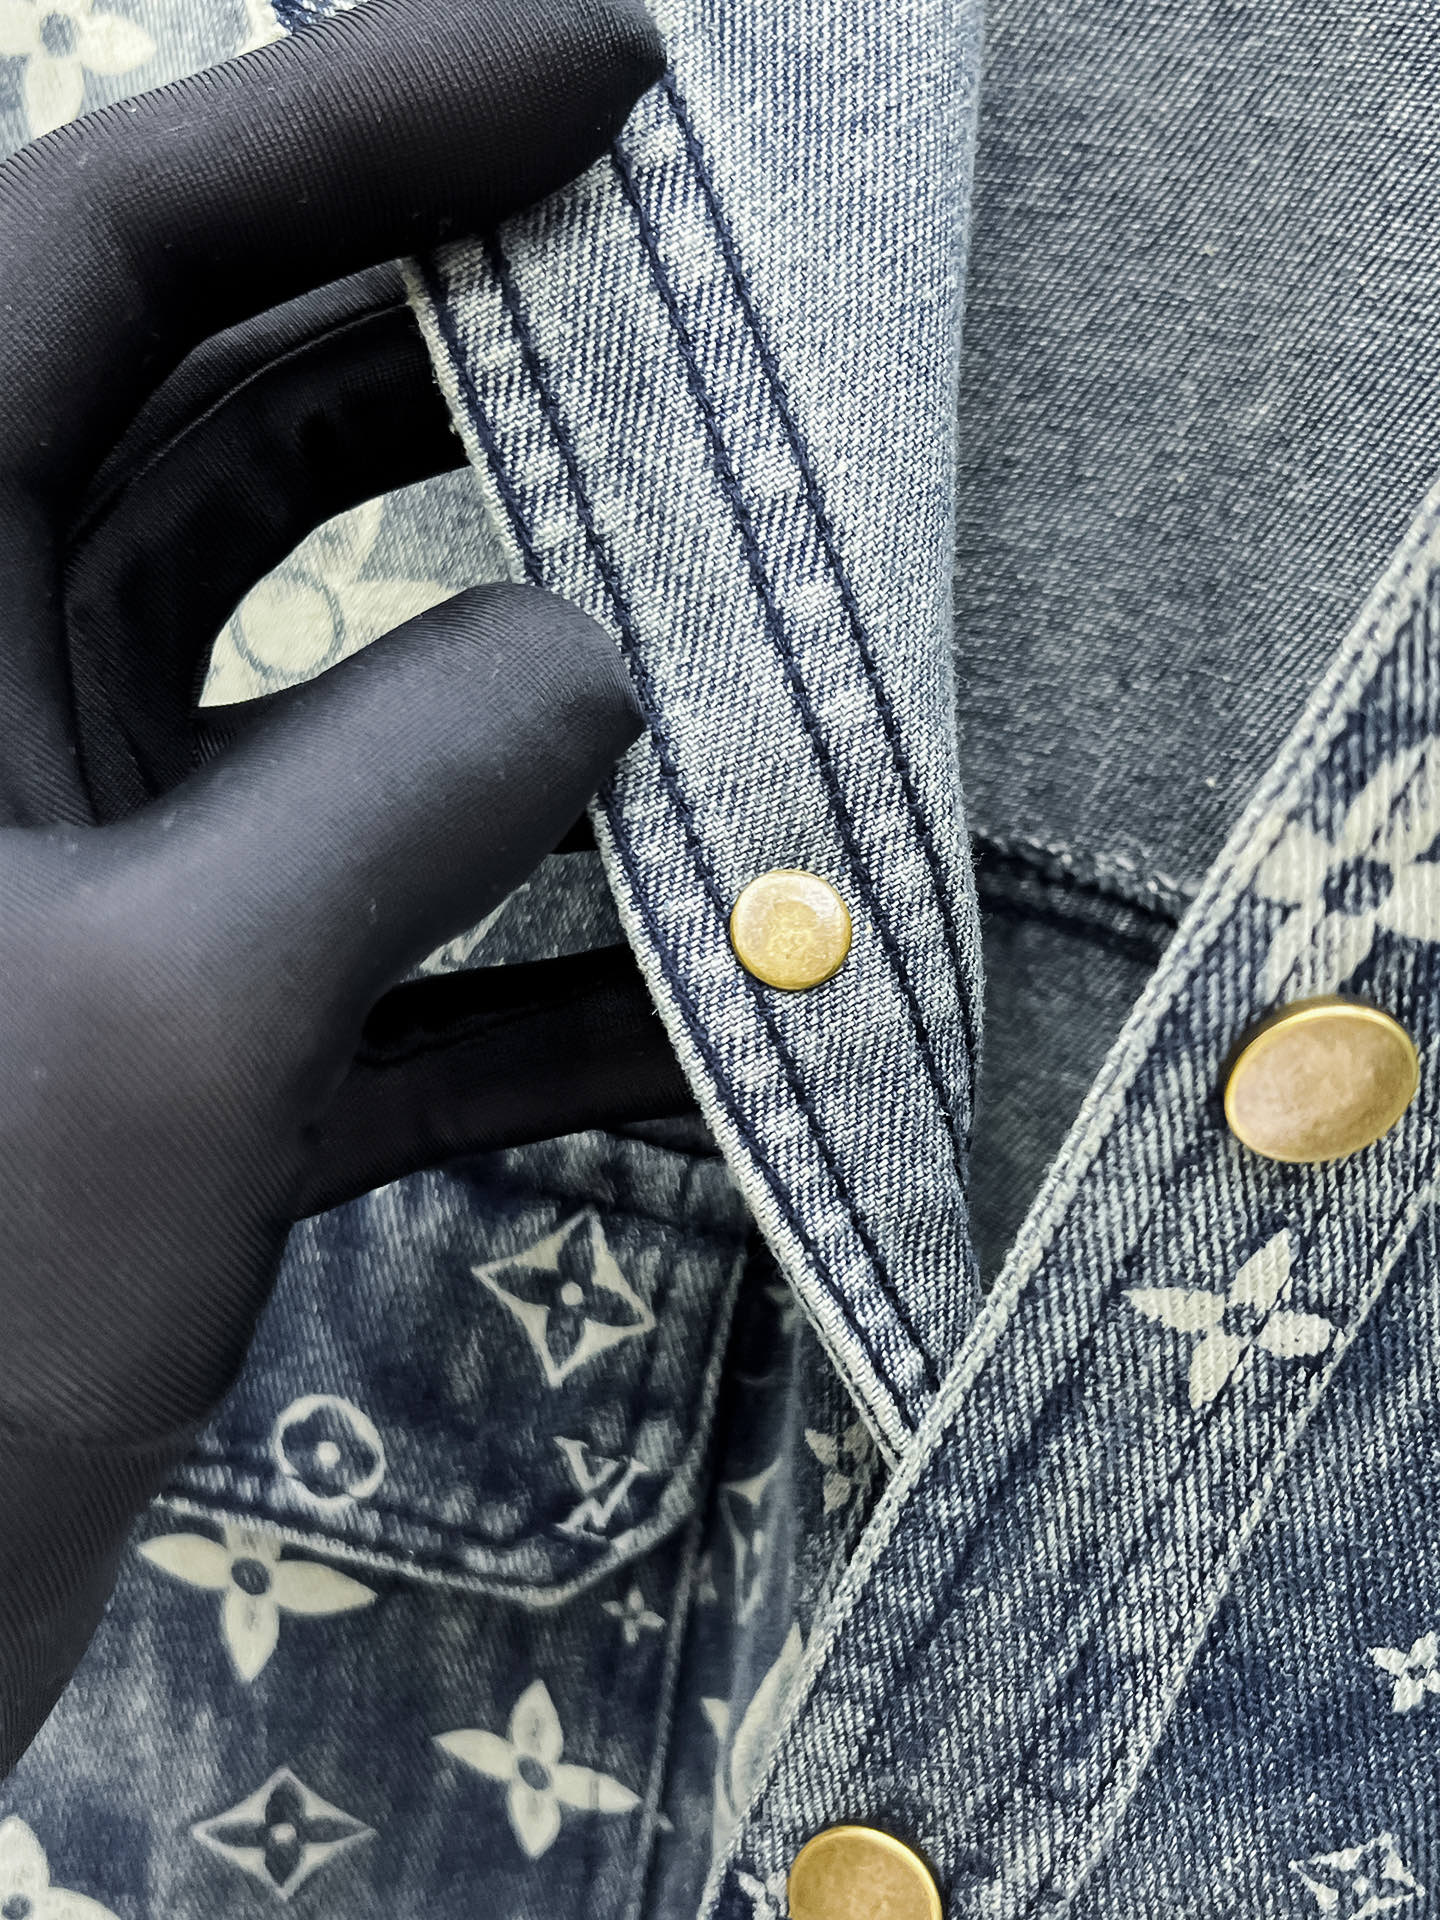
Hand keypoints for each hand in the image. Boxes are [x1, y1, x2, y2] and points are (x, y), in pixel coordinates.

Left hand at [0, 0, 664, 1776]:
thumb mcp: (178, 1021)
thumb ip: (402, 798)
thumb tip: (609, 664)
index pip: (95, 250)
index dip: (351, 120)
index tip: (601, 69)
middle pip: (231, 441)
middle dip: (466, 367)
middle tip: (690, 311)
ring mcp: (70, 873)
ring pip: (327, 695)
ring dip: (531, 690)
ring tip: (741, 639)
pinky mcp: (157, 1028)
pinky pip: (370, 940)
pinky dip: (525, 963)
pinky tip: (697, 1006)